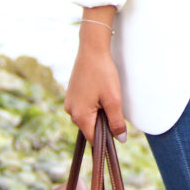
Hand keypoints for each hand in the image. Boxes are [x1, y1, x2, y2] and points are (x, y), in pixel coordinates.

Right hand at [64, 25, 126, 144]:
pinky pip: (83, 107)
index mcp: (80, 116)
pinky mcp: (71, 94)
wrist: (92, 50)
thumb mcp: (113, 99)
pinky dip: (93, 105)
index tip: (118, 134)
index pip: (93, 139)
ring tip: (107, 96)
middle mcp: (71, 111)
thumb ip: (116, 122)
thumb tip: (120, 139)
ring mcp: (69, 102)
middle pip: (90, 128)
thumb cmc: (103, 74)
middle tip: (114, 107)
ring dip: (98, 113)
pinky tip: (100, 92)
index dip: (106, 140)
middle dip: (103, 123)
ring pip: (87, 117)